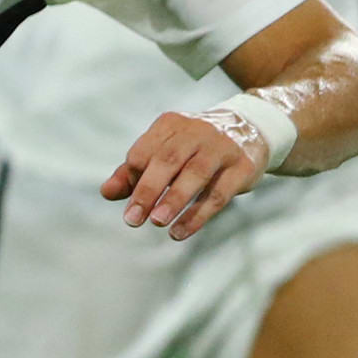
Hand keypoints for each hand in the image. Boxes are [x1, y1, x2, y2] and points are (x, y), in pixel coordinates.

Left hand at [103, 108, 264, 240]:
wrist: (250, 130)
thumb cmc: (193, 148)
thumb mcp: (162, 152)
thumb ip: (132, 172)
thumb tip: (106, 192)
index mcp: (170, 125)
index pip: (143, 152)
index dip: (132, 178)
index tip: (127, 204)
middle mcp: (196, 132)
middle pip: (167, 161)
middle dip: (147, 191)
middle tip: (132, 219)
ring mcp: (222, 147)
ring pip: (195, 175)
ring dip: (174, 201)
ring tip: (157, 222)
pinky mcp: (243, 167)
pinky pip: (218, 194)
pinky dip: (197, 215)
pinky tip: (180, 231)